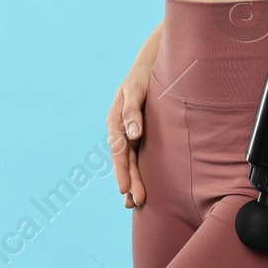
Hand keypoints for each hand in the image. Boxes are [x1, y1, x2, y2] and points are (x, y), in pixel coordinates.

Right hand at [106, 64, 151, 207]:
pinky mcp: (139, 133)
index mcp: (115, 120)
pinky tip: (139, 187)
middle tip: (135, 203)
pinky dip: (137, 171)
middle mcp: (120, 129)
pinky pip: (136, 155)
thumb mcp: (136, 90)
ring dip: (132, 181)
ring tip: (135, 203)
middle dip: (129, 181)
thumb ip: (132, 111)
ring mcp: (128, 132)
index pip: (119, 151)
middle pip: (124, 160)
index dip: (122, 171)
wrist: (151, 64)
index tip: (125, 190)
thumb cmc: (143, 77)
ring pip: (129, 161)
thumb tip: (132, 134)